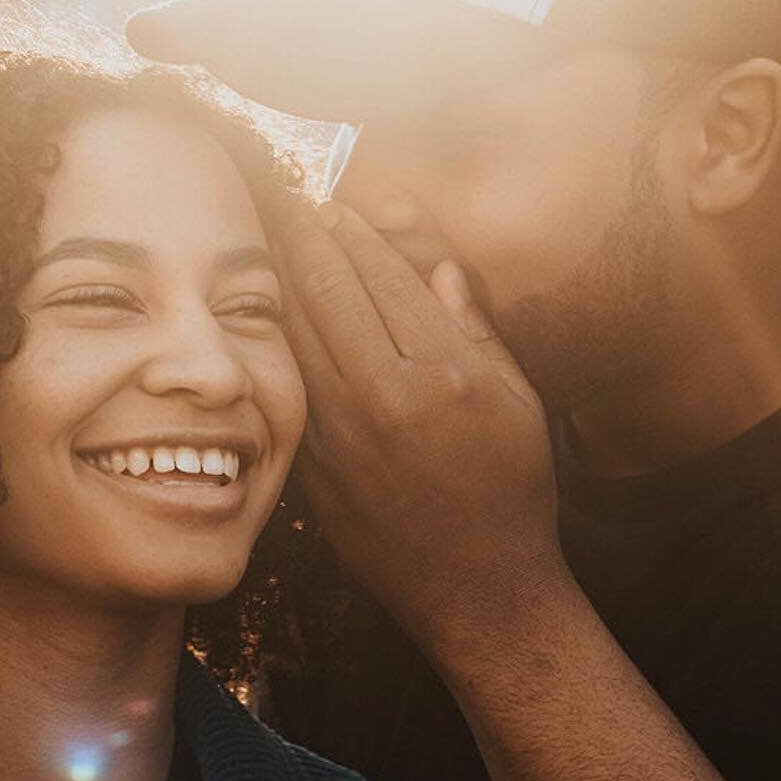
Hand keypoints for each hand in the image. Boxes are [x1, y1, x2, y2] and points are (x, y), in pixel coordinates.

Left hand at [280, 201, 567, 661]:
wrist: (477, 591)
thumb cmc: (513, 492)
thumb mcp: (518, 405)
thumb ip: (475, 330)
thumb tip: (439, 269)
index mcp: (443, 375)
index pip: (383, 278)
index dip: (350, 231)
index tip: (329, 196)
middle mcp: (386, 397)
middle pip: (328, 291)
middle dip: (299, 233)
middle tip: (273, 189)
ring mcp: (342, 432)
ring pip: (297, 332)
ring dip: (277, 276)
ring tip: (262, 232)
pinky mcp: (316, 462)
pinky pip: (292, 382)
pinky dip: (279, 336)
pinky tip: (268, 307)